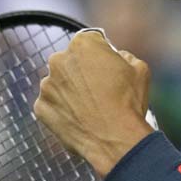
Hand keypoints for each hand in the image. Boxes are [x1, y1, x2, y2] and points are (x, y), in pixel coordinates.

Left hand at [35, 31, 153, 176]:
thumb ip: (123, 55)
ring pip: (59, 84)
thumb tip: (117, 58)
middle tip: (99, 91)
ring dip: (71, 92)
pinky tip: (80, 119)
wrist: (116, 139)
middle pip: (71, 62)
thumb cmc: (128, 103)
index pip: (91, 42)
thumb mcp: (139, 68)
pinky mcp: (40, 107)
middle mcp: (59, 60)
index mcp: (82, 44)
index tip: (108, 69)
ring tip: (91, 109)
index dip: (102, 55)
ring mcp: (47, 85)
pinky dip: (62, 111)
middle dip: (82, 73)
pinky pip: (51, 105)